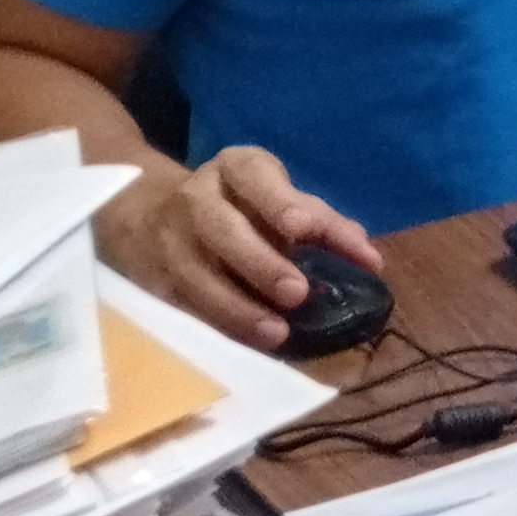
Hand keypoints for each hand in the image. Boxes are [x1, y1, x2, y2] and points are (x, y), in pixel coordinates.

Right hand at [100, 146, 379, 350]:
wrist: (148, 212)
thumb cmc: (240, 207)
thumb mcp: (276, 198)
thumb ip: (322, 223)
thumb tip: (368, 260)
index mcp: (234, 169)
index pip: (255, 176)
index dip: (278, 202)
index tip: (302, 229)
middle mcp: (196, 198)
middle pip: (222, 229)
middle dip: (260, 263)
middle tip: (297, 294)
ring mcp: (168, 240)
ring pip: (195, 274)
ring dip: (236, 308)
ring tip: (275, 334)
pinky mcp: (152, 280)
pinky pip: (180, 305)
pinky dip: (211, 326)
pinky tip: (241, 346)